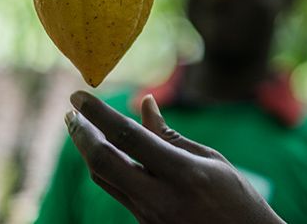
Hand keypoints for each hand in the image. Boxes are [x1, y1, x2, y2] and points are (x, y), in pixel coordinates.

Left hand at [65, 91, 284, 223]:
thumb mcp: (210, 159)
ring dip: (87, 151)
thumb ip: (170, 134)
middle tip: (70, 112)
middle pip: (103, 162)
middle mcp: (160, 196)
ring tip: (80, 127)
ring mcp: (149, 215)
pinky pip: (116, 191)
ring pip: (104, 178)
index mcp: (182, 172)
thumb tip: (144, 103)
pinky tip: (105, 151)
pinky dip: (106, 167)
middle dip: (81, 134)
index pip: (128, 137)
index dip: (98, 114)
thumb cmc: (236, 197)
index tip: (79, 95)